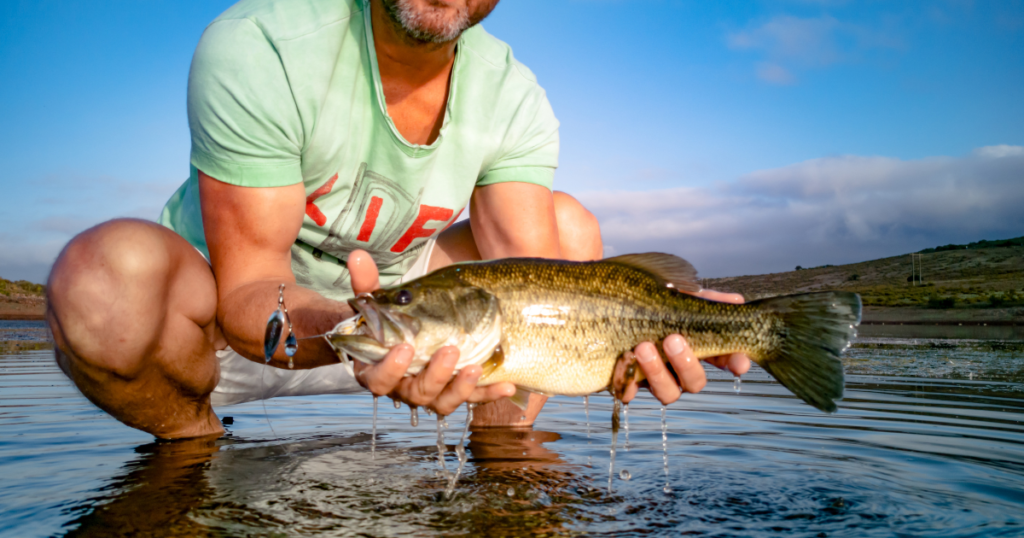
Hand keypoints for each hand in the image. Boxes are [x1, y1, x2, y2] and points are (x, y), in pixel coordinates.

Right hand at [346, 250, 515, 415]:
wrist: (414, 329)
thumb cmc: (389, 320)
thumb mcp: (378, 302)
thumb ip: (365, 284)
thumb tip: (356, 255)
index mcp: (378, 371)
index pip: (378, 380)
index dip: (390, 369)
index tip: (405, 349)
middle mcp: (405, 387)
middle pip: (417, 393)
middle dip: (435, 375)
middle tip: (450, 350)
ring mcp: (433, 392)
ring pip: (443, 402)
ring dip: (460, 387)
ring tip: (476, 366)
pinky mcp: (457, 392)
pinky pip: (473, 398)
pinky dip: (488, 393)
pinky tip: (507, 385)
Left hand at [620, 289, 751, 404]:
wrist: (605, 304)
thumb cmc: (648, 301)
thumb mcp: (676, 294)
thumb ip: (704, 298)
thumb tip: (736, 299)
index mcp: (696, 347)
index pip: (724, 360)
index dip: (734, 363)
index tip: (739, 363)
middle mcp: (677, 369)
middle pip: (694, 382)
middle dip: (686, 363)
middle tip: (672, 340)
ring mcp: (652, 379)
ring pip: (667, 393)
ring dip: (657, 372)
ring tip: (642, 347)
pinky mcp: (625, 383)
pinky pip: (627, 394)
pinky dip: (625, 380)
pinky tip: (622, 359)